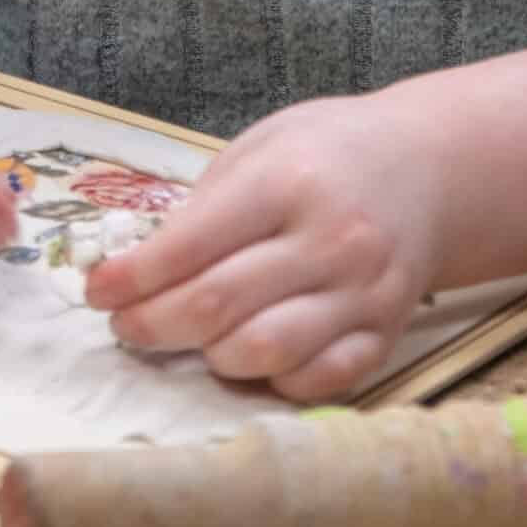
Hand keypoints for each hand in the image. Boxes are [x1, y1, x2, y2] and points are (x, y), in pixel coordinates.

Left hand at [83, 95, 443, 402]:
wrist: (430, 168)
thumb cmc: (329, 150)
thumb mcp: (262, 145)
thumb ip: (206, 203)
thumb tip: (139, 264)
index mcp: (288, 181)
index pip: (190, 245)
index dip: (131, 277)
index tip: (96, 289)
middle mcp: (330, 240)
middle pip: (218, 305)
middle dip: (152, 323)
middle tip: (123, 325)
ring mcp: (363, 293)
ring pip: (266, 352)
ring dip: (209, 356)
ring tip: (187, 338)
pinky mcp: (385, 334)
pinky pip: (319, 381)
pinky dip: (272, 380)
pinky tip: (248, 356)